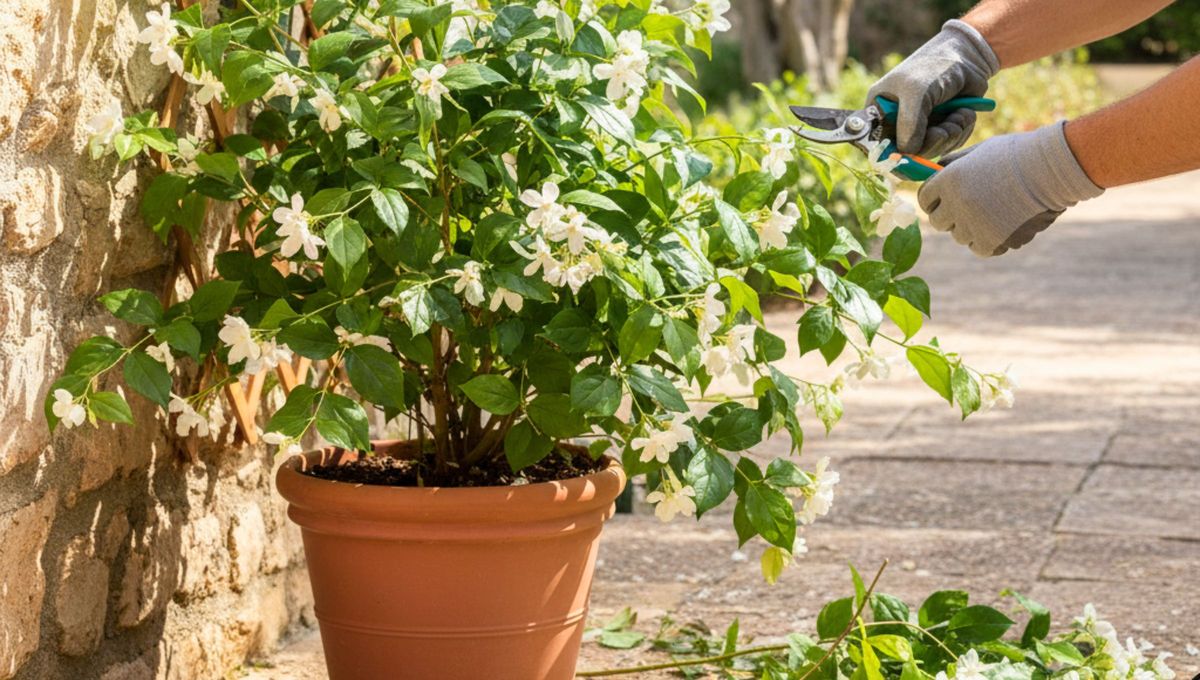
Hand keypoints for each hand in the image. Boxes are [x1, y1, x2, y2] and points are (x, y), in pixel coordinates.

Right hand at [867, 20, 999, 157]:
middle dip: (932, 143)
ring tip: (958, 115)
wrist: (968, 56)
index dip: (893, 155)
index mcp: (880, 111)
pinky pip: (949, 145)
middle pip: (908, 154)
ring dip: (950, 136)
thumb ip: (909, 123)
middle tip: (944, 130)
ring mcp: (920, 127)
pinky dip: (960, 132)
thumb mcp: (917, 91)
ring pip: (932, 151)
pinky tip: (964, 114)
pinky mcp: (940, 128)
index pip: (877, 145)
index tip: (911, 155)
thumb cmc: (935, 66)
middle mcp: (897, 122)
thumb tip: (908, 153)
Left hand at [918, 121, 1103, 256]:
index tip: (946, 198)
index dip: (935, 198)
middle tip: (973, 205)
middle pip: (938, 221)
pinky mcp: (992, 242)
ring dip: (972, 227)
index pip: (924, 199)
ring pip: (960, 236)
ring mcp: (973, 225)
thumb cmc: (1018, 154)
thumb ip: (953, 164)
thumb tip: (933, 172)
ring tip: (997, 209)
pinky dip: (989, 240)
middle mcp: (956, 205)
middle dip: (950, 215)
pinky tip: (1005, 223)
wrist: (1054, 168)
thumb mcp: (980, 151)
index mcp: (948, 180)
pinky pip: (979, 248)